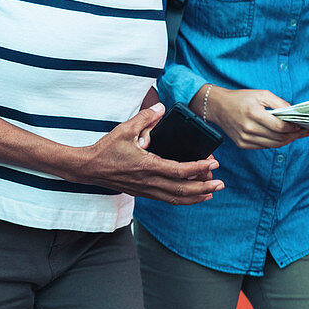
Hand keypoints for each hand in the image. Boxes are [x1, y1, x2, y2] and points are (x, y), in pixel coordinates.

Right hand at [74, 104, 223, 205]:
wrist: (89, 168)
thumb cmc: (106, 149)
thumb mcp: (125, 129)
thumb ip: (145, 118)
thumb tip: (162, 109)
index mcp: (147, 165)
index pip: (179, 171)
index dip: (199, 168)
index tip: (213, 163)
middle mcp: (149, 182)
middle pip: (183, 190)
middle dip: (204, 187)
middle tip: (220, 183)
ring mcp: (146, 190)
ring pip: (176, 199)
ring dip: (196, 197)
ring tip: (211, 193)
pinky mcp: (142, 193)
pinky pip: (167, 199)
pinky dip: (182, 199)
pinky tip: (190, 195)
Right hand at [203, 86, 305, 148]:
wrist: (218, 106)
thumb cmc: (241, 98)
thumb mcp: (261, 94)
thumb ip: (279, 103)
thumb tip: (294, 113)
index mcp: (253, 113)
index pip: (279, 127)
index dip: (293, 128)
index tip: (301, 125)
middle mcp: (248, 128)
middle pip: (278, 137)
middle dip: (294, 135)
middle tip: (304, 132)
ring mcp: (244, 138)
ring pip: (273, 145)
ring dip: (287, 141)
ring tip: (295, 135)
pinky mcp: (242, 144)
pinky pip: (264, 146)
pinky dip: (275, 143)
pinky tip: (281, 137)